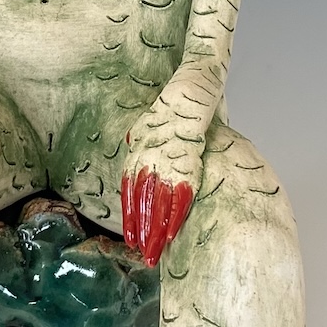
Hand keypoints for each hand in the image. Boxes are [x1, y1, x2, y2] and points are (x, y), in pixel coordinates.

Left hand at [120, 77, 210, 266]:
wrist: (195, 73)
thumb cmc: (186, 94)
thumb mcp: (166, 112)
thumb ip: (159, 133)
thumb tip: (148, 145)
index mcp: (146, 141)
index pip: (133, 183)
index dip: (132, 210)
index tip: (131, 236)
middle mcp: (150, 146)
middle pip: (142, 195)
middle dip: (143, 227)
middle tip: (141, 254)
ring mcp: (166, 149)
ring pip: (156, 196)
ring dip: (155, 227)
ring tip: (152, 251)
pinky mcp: (186, 147)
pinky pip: (179, 185)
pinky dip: (174, 211)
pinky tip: (171, 233)